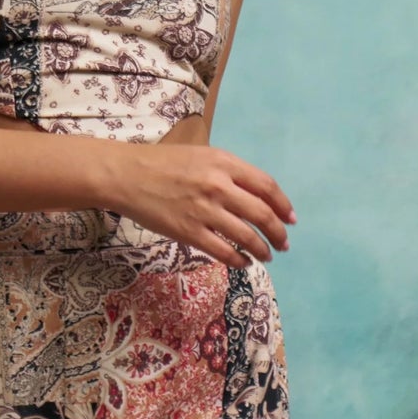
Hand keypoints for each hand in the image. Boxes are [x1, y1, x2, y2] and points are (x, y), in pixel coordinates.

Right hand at [105, 143, 294, 267]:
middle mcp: (218, 186)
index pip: (267, 186)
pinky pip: (223, 251)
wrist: (126, 175)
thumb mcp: (202, 156)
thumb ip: (228, 172)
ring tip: (268, 256)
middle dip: (278, 232)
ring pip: (246, 236)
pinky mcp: (189, 232)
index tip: (291, 219)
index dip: (284, 205)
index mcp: (224, 163)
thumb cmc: (163, 163)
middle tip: (284, 243)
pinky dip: (239, 260)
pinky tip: (244, 262)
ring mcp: (204, 211)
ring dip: (263, 249)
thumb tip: (256, 195)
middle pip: (262, 214)